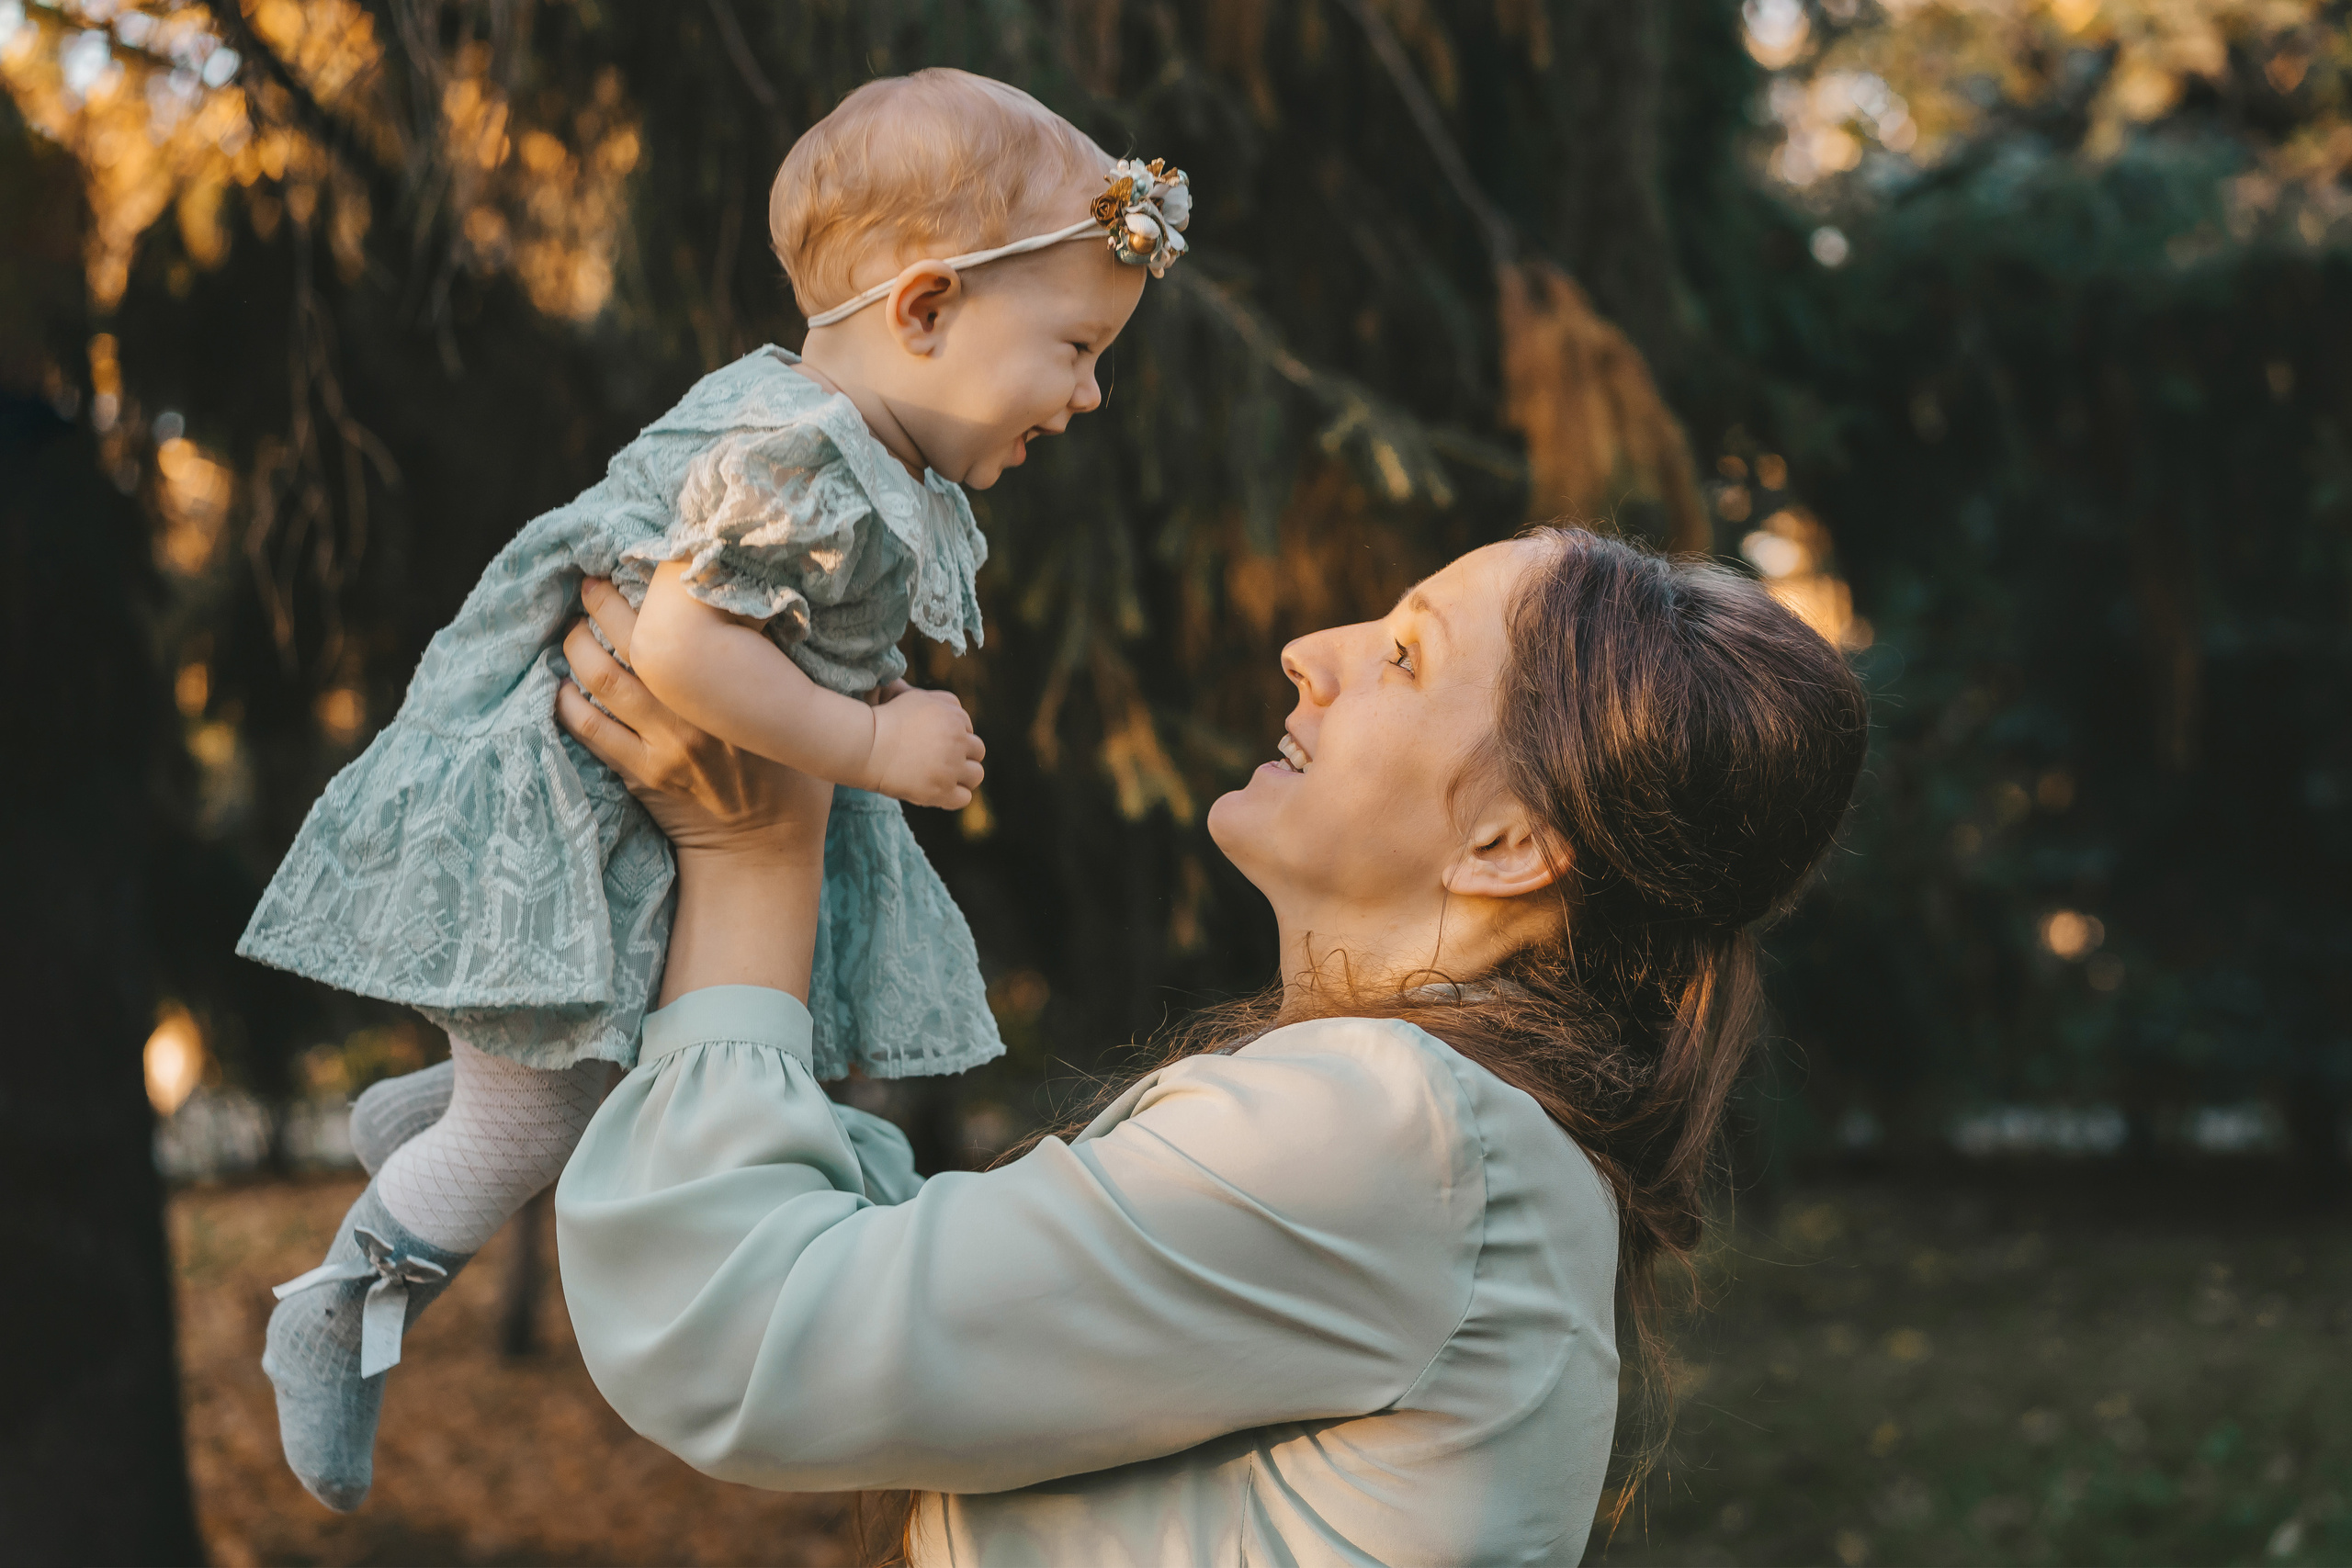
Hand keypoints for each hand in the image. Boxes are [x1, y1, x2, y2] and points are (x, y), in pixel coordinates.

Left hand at [556, 578, 831, 862]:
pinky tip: (564, 682)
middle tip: (592, 582)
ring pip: (603, 678)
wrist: (766, 850)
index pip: (690, 621)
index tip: (643, 563)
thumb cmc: (793, 775)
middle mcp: (696, 712)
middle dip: (604, 602)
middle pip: (634, 639)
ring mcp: (664, 744)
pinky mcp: (640, 773)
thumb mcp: (809, 710)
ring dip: (579, 644)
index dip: (657, 587)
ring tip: (575, 626)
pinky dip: (569, 699)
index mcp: (738, 689)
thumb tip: (771, 604)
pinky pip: (589, 727)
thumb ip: (790, 661)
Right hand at [865, 685, 985, 809]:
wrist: (865, 746)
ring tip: (943, 777)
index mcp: (954, 717)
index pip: (968, 728)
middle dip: (963, 755)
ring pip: (976, 775)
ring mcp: (950, 767)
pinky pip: (964, 798)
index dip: (954, 736)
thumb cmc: (887, 721)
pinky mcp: (941, 790)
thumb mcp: (917, 698)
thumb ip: (944, 703)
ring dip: (963, 776)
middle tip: (941, 761)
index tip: (934, 742)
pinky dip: (954, 796)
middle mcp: (957, 741)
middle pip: (978, 750)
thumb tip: (963, 721)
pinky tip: (939, 791)